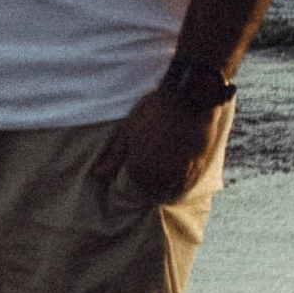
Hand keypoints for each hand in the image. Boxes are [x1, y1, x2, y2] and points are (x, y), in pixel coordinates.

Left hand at [90, 85, 228, 206]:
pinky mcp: (196, 173)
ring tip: (163, 163)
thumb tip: (97, 174)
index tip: (135, 163)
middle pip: (149, 191)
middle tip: (150, 161)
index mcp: (138, 170)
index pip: (130, 187)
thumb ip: (114, 157)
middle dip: (147, 182)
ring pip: (167, 191)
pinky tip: (176, 166)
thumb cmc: (154, 112)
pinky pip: (183, 188)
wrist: (189, 101)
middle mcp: (158, 179)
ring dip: (163, 184)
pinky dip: (178, 182)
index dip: (131, 175)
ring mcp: (179, 178)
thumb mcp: (128, 131)